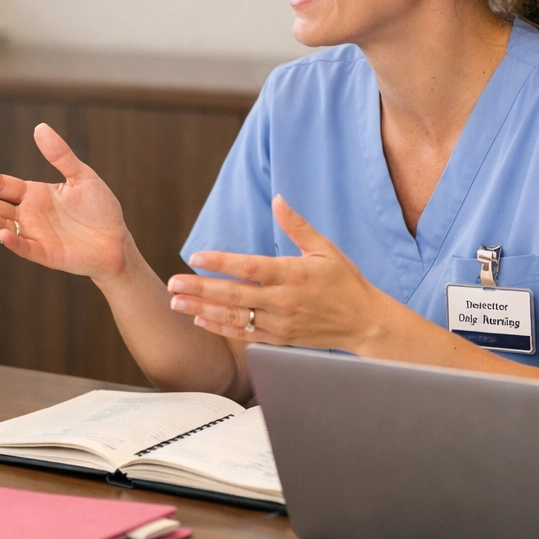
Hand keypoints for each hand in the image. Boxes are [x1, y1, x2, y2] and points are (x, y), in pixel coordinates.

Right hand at [0, 123, 133, 282]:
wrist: (117, 242)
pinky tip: (2, 232)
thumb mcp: (81, 176)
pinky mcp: (45, 254)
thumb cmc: (100, 209)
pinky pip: (24, 247)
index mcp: (35, 195)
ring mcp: (35, 235)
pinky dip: (12, 241)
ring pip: (3, 226)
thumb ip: (60, 155)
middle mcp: (29, 215)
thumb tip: (40, 128)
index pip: (3, 185)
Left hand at [167, 195, 401, 349]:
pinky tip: (200, 319)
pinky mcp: (281, 339)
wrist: (366, 324)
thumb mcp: (325, 250)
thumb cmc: (346, 283)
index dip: (222, 263)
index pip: (250, 267)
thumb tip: (278, 200)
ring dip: (202, 309)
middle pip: (235, 294)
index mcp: (294, 273)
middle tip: (172, 284)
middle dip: (200, 289)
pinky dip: (221, 327)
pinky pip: (245, 333)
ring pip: (235, 316)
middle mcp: (285, 300)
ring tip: (176, 303)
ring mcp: (281, 322)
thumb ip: (298, 226)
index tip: (196, 257)